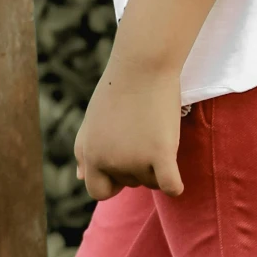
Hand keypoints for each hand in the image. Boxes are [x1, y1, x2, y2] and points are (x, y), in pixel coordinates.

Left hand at [74, 63, 184, 200]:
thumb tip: (80, 177)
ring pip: (153, 182)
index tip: (125, 165)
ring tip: (157, 133)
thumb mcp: (92, 120)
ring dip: (159, 166)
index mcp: (91, 154)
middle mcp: (109, 161)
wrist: (142, 65)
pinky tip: (176, 178)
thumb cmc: (118, 89)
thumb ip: (83, 150)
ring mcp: (135, 159)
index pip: (98, 191)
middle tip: (144, 133)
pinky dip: (175, 186)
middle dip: (139, 167)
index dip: (113, 182)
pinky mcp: (161, 154)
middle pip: (131, 184)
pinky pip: (171, 186)